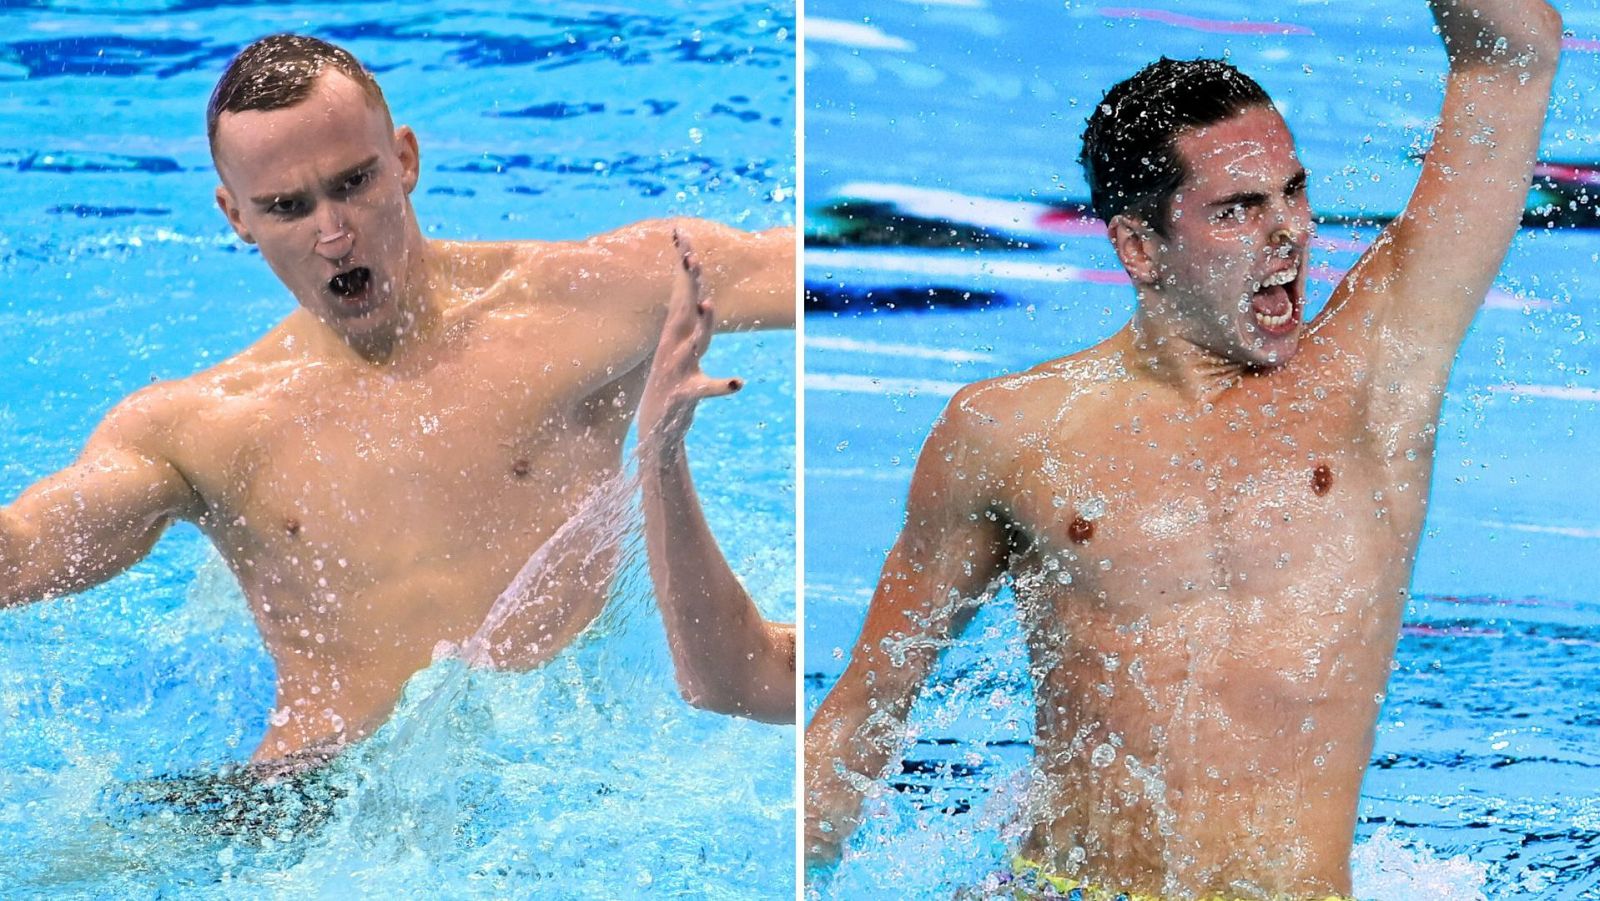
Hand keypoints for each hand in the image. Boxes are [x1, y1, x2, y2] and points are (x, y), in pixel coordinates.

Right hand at [638, 231, 742, 460]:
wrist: (657, 426)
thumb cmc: (674, 379)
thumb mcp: (681, 344)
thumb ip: (691, 315)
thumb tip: (697, 285)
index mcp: (675, 331)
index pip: (681, 290)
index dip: (682, 262)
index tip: (680, 232)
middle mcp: (673, 345)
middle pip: (684, 308)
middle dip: (687, 283)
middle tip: (691, 258)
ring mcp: (677, 370)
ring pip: (692, 344)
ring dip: (701, 325)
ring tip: (708, 306)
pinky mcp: (683, 396)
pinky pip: (704, 390)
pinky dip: (720, 386)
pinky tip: (737, 383)